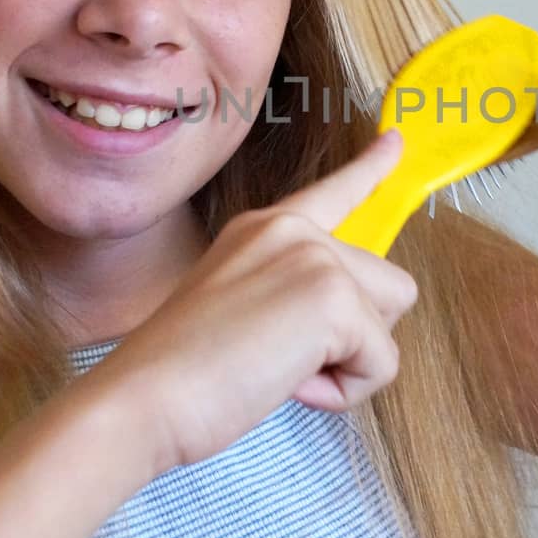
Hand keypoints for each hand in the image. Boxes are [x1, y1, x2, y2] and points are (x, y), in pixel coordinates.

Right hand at [105, 129, 418, 469]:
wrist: (143, 397)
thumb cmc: (179, 375)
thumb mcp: (240, 311)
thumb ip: (290, 296)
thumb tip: (346, 324)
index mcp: (264, 228)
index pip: (333, 192)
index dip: (371, 168)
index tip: (395, 140)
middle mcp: (294, 230)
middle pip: (387, 286)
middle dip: (356, 336)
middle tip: (284, 358)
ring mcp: (314, 257)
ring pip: (390, 325)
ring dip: (351, 365)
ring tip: (283, 371)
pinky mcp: (332, 297)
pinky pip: (382, 364)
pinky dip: (345, 392)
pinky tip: (287, 385)